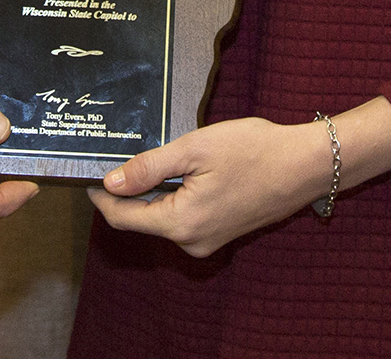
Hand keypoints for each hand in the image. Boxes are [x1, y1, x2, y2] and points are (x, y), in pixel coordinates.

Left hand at [87, 98, 390, 256]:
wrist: (305, 164)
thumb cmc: (253, 150)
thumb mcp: (194, 149)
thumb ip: (150, 167)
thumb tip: (111, 181)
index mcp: (182, 223)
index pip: (123, 217)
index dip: (101, 195)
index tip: (86, 172)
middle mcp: (192, 241)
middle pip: (142, 219)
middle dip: (125, 190)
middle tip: (112, 154)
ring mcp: (209, 240)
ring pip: (163, 217)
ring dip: (150, 190)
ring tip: (144, 156)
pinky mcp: (221, 232)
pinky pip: (184, 216)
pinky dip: (172, 195)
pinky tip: (176, 168)